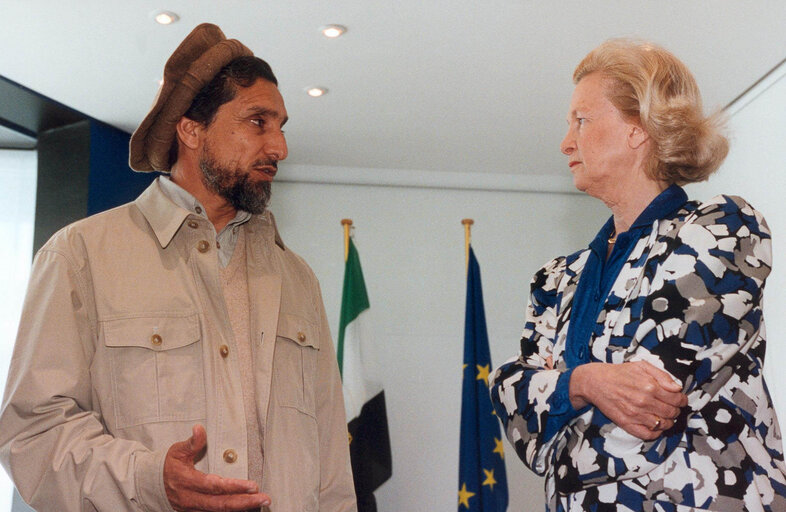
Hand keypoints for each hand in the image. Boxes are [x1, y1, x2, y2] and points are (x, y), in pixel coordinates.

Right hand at [163, 424, 270, 511]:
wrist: (152, 485)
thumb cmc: (168, 465)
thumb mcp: (177, 451)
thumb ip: (192, 442)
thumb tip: (199, 428)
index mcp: (186, 482)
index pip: (213, 486)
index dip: (234, 486)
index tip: (253, 485)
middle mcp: (190, 499)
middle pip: (220, 504)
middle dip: (245, 502)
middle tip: (265, 498)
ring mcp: (193, 509)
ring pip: (220, 511)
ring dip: (242, 507)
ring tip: (261, 501)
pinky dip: (232, 510)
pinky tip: (247, 506)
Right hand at [569, 361, 687, 440]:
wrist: (595, 382)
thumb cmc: (619, 373)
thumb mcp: (641, 366)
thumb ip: (662, 375)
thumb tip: (677, 388)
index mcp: (650, 386)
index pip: (677, 399)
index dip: (681, 400)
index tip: (679, 399)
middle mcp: (644, 402)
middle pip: (672, 413)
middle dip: (675, 410)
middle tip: (670, 407)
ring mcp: (636, 415)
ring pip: (663, 425)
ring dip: (667, 421)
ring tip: (662, 415)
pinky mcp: (627, 424)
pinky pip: (649, 435)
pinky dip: (656, 433)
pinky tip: (654, 425)